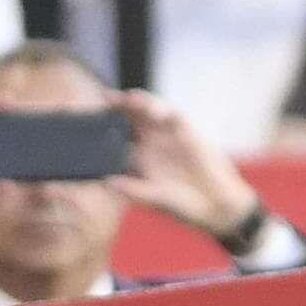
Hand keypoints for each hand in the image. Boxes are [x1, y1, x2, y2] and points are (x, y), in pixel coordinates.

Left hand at [111, 88, 259, 241]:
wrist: (217, 207)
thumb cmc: (184, 206)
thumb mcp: (156, 199)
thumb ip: (134, 189)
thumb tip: (107, 182)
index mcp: (138, 157)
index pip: (115, 137)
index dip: (103, 127)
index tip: (87, 122)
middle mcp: (150, 142)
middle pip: (129, 117)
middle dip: (117, 106)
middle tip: (105, 98)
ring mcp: (167, 134)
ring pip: (148, 111)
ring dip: (138, 103)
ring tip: (128, 99)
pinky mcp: (187, 131)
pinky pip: (172, 114)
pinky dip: (162, 110)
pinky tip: (154, 113)